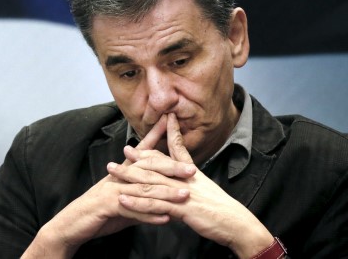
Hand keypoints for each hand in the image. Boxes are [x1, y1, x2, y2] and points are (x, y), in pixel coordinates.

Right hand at [22, 116, 194, 257]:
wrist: (74, 223)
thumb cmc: (99, 211)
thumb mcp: (123, 200)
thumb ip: (141, 197)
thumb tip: (161, 200)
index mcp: (122, 173)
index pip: (141, 151)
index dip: (155, 136)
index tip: (169, 122)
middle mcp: (118, 178)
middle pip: (147, 169)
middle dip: (170, 167)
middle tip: (192, 169)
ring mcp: (113, 191)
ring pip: (143, 190)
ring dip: (165, 193)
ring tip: (185, 195)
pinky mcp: (107, 206)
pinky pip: (132, 210)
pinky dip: (149, 215)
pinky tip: (165, 218)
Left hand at [110, 114, 274, 258]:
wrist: (236, 224)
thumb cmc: (220, 208)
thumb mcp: (204, 187)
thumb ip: (188, 178)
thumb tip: (179, 171)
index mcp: (190, 172)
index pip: (175, 150)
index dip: (166, 136)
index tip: (159, 122)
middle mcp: (184, 179)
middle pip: (155, 164)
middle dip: (137, 157)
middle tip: (122, 150)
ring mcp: (181, 193)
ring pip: (150, 182)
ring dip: (128, 176)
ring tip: (112, 171)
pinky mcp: (180, 208)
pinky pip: (154, 204)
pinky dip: (137, 202)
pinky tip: (123, 200)